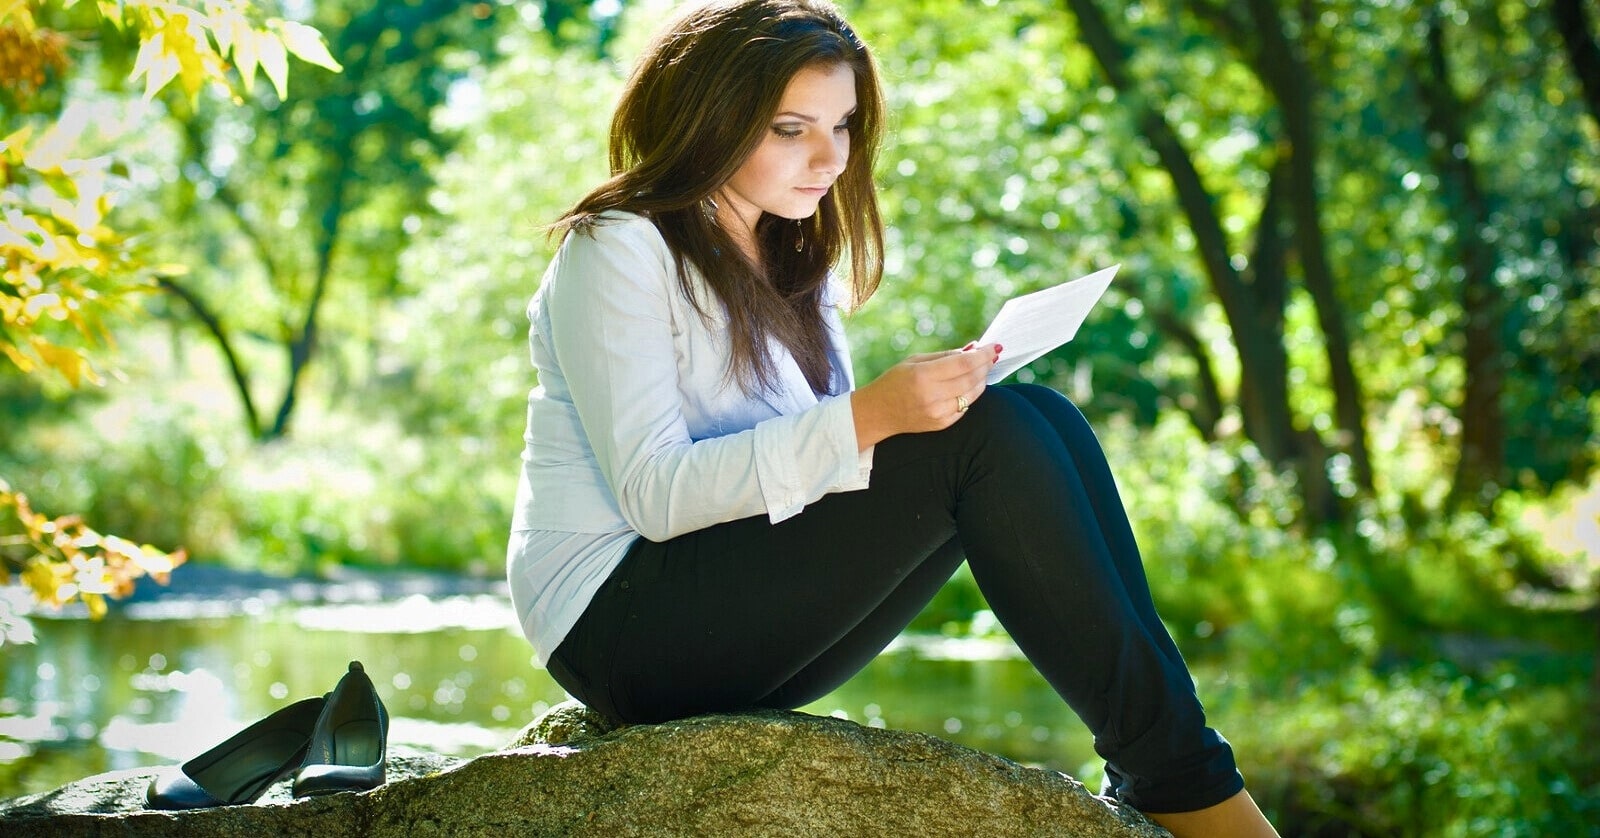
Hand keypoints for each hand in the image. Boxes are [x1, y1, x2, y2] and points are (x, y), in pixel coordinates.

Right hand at [851, 342, 1000, 449]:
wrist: (877, 413)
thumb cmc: (894, 381)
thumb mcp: (915, 361)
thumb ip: (945, 356)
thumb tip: (973, 349)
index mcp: (923, 376)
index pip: (963, 364)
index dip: (982, 355)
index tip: (993, 347)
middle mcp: (932, 397)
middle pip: (972, 378)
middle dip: (985, 365)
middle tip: (990, 356)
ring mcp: (938, 413)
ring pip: (972, 394)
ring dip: (981, 380)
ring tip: (982, 369)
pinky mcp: (941, 424)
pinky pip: (965, 407)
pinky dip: (970, 394)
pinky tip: (967, 386)